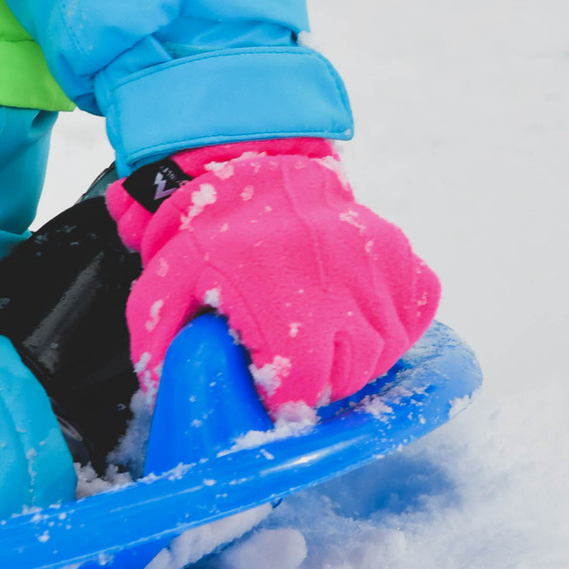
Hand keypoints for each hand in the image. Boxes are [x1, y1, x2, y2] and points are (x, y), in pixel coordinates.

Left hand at [104, 140, 437, 418]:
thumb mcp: (170, 277)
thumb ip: (157, 334)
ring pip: (382, 355)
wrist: (268, 171)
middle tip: (291, 355)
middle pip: (346, 377)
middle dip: (318, 379)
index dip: (283, 397)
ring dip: (353, 357)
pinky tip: (352, 311)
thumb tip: (159, 389)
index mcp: (288, 303)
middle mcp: (346, 291)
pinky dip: (388, 327)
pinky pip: (411, 321)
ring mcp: (384, 277)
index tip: (270, 384)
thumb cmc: (218, 233)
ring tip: (319, 331)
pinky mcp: (408, 266)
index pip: (302, 390)